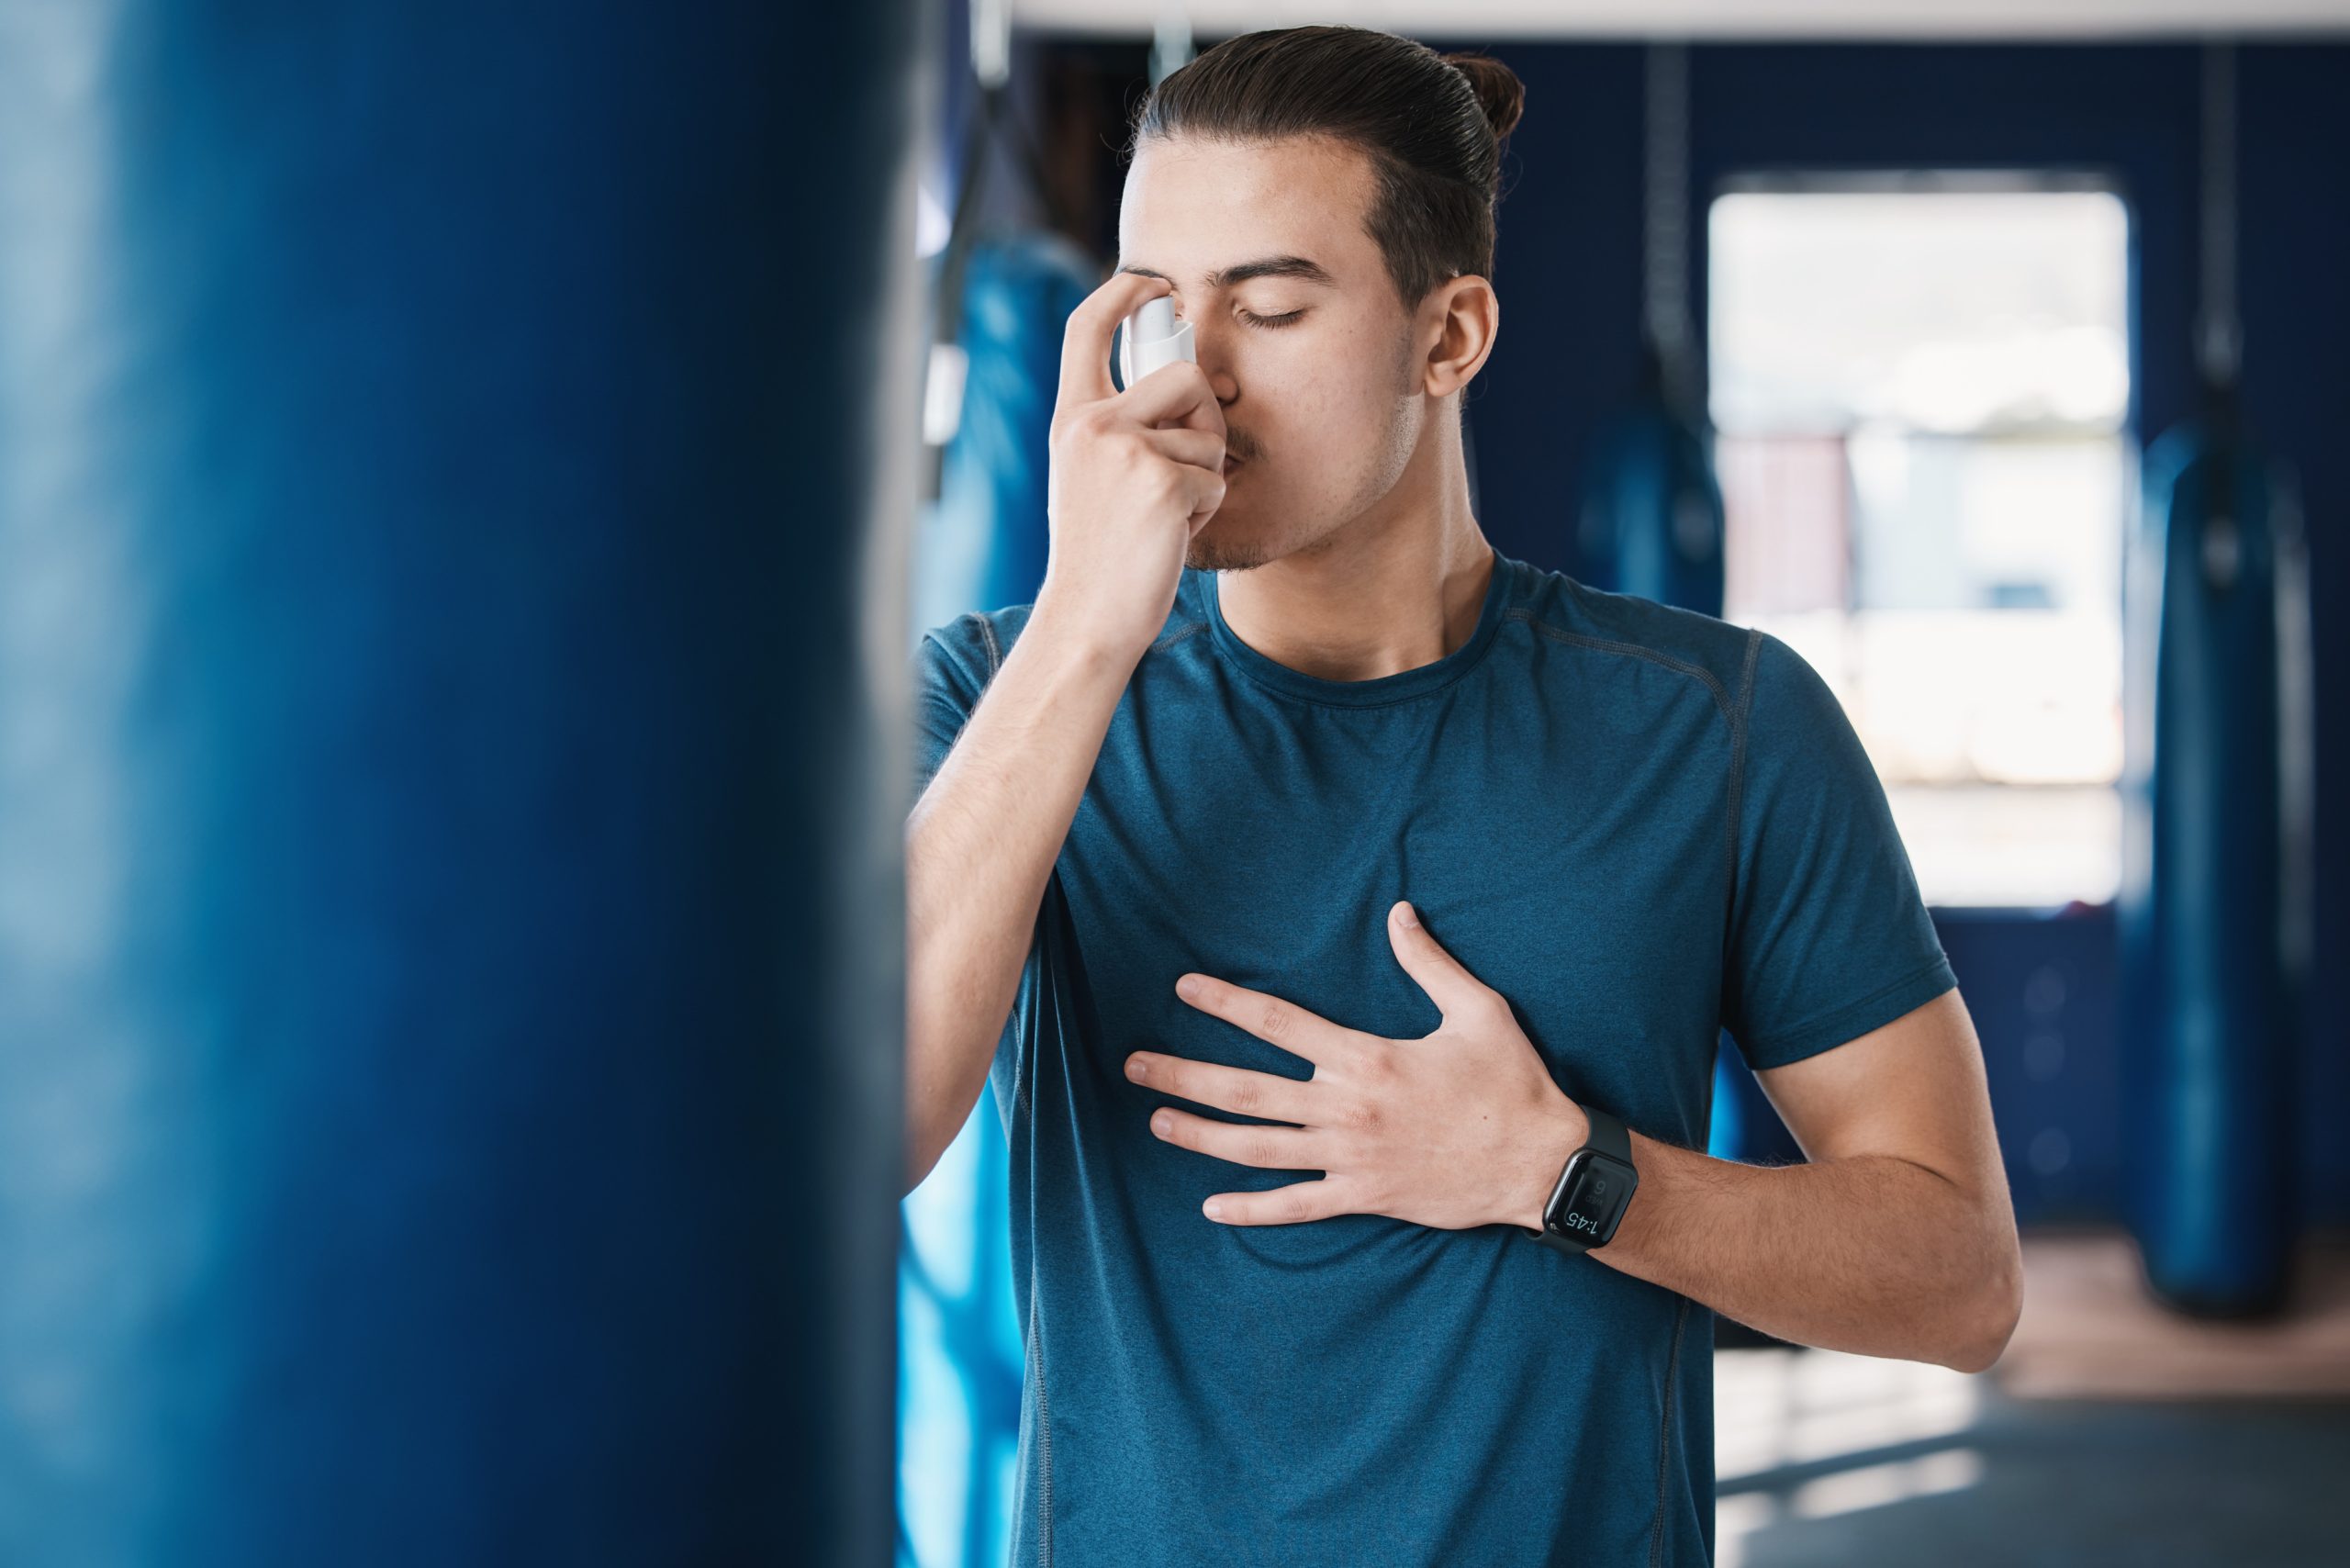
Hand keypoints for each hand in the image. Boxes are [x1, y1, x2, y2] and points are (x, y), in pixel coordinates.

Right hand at [1033, 269, 1227, 665]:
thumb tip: (1186, 382)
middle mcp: (1093, 423)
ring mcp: (1127, 450)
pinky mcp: (1162, 483)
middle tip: (1186, 468)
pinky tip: (1170, 536)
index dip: (1123, 293)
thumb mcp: (1088, 476)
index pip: (1087, 328)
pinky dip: (1205, 511)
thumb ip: (1120, 427)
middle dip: (1206, 418)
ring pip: (1209, 434)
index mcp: (1072, 418)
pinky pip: (1215, 479)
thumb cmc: (1096, 553)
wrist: (1086, 617)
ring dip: (1205, 475)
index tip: (1153, 284)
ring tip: (1165, 514)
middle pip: (1185, 375)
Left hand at [1126, 900, 1589, 1230]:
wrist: (1540, 1164)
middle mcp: (1346, 1108)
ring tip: (1157, 1121)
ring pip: (1257, 1148)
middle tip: (1132, 1066)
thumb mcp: (1478, 1011)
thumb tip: (1400, 912)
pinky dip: (1251, 1209)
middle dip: (1183, 1075)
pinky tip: (1211, 1207)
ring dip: (1201, 1135)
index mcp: (1366, 1058)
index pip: (1278, 1023)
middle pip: (1246, 1090)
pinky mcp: (1365, 1196)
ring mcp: (1351, 1158)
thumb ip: (1430, 963)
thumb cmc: (1513, 1083)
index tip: (1183, 989)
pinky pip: (1296, 1206)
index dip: (1226, 1004)